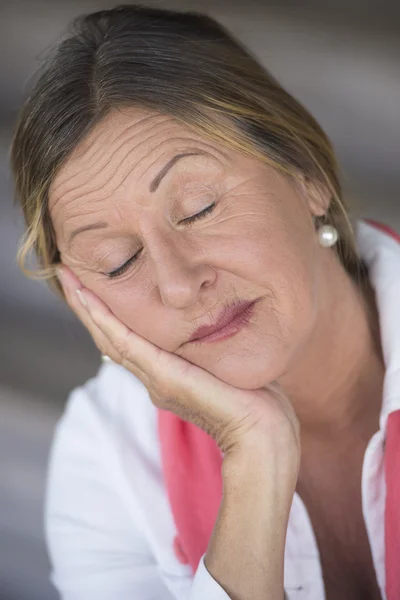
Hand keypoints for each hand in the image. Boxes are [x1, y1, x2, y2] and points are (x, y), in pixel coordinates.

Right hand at [57, 265, 299, 463]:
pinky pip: (124, 341)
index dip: (109, 313)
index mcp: (168, 375)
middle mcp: (154, 377)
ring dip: (87, 306)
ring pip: (110, 335)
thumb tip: (220, 329)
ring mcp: (155, 378)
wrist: (262, 436)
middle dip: (88, 304)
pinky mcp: (163, 376)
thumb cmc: (256, 403)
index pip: (130, 339)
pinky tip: (86, 297)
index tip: (93, 286)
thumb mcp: (230, 365)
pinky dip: (102, 318)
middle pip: (111, 335)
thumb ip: (215, 350)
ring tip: (68, 279)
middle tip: (67, 274)